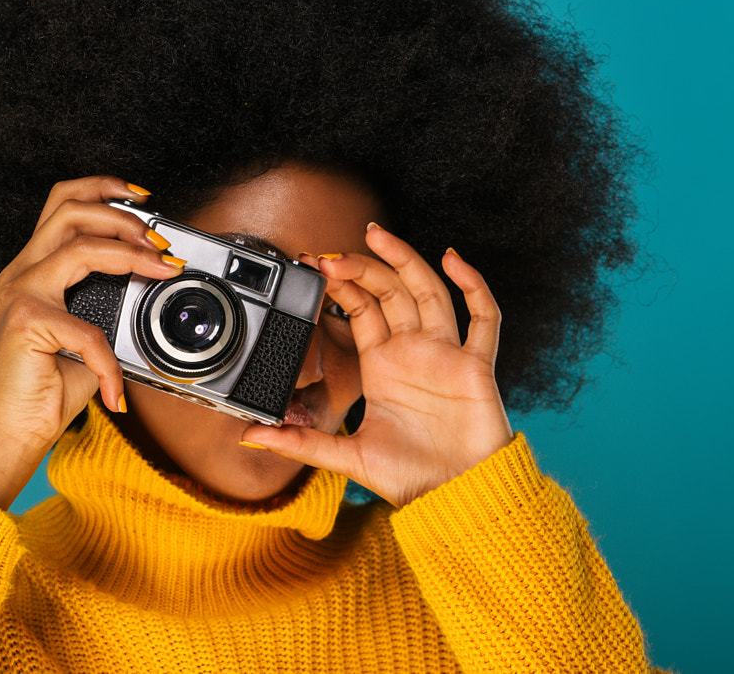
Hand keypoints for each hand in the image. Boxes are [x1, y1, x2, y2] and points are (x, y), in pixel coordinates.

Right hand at [0, 176, 184, 508]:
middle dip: (122, 215)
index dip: (106, 191)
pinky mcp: (26, 322)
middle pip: (68, 207)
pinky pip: (88, 330)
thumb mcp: (89, 336)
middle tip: (160, 240)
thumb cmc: (49, 388)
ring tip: (160, 268)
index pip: (64, 205)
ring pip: (78, 244)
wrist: (14, 432)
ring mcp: (20, 293)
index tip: (146, 202)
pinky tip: (118, 387)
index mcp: (35, 269)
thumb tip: (153, 285)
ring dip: (130, 252)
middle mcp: (22, 272)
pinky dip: (111, 361)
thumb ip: (109, 306)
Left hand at [242, 224, 513, 507]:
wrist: (454, 497)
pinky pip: (483, 318)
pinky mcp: (476, 365)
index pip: (361, 310)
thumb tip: (249, 437)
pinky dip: (474, 287)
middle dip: (364, 267)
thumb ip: (301, 443)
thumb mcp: (346, 455)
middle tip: (333, 253)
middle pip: (391, 291)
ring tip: (379, 236)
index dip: (341, 286)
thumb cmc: (409, 477)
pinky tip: (455, 262)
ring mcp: (445, 354)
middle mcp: (413, 352)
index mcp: (382, 366)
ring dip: (407, 261)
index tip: (316, 267)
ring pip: (429, 292)